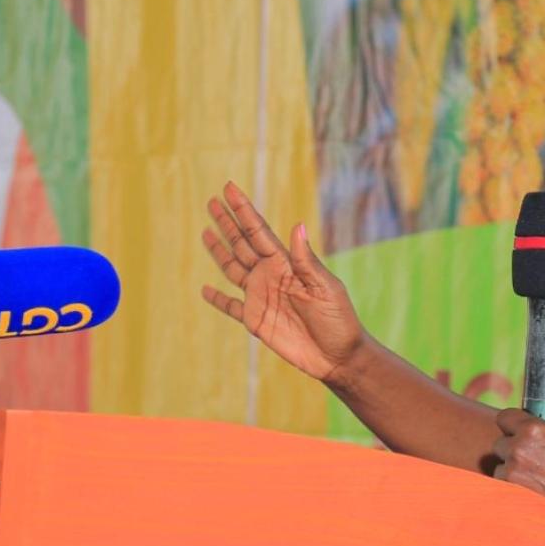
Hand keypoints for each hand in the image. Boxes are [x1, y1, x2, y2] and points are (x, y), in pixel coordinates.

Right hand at [201, 182, 365, 382]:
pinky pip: (231, 306)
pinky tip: (205, 289)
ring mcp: (261, 297)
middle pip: (243, 244)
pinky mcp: (255, 321)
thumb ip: (306, 260)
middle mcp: (271, 276)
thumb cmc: (338, 319)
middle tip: (213, 201)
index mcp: (286, 264)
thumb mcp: (325, 288)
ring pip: (233, 268)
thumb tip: (298, 225)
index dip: (244, 210)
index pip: (259, 232)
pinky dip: (218, 299)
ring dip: (219, 250)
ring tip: (206, 231)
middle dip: (228, 223)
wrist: (338, 356)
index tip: (229, 188)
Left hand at [490, 409, 544, 545]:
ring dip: (510, 471)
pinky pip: (502, 489)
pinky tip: (529, 493)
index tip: (517, 430)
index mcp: (534, 430)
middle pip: (499, 444)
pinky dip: (511, 490)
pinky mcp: (512, 498)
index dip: (511, 423)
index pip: (504, 418)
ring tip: (531, 479)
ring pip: (498, 468)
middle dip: (511, 449)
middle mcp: (519, 450)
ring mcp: (512, 476)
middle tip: (529, 458)